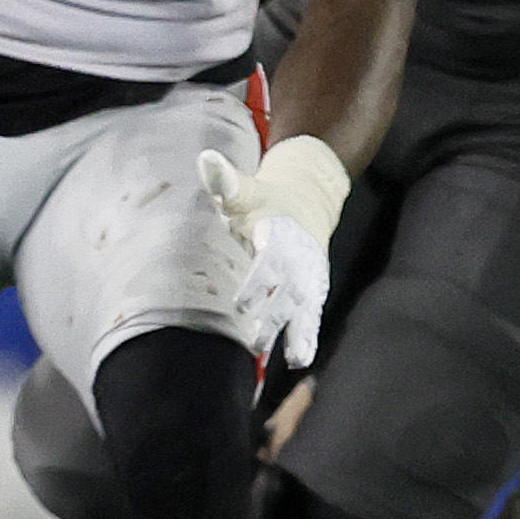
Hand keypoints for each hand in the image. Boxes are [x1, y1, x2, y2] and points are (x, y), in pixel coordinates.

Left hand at [201, 142, 341, 375]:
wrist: (309, 198)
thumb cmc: (265, 200)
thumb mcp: (244, 189)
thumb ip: (224, 180)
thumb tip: (205, 158)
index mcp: (281, 232)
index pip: (271, 259)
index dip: (259, 282)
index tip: (241, 304)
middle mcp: (301, 256)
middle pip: (289, 289)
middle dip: (275, 315)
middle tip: (255, 340)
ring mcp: (310, 274)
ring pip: (305, 306)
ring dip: (296, 331)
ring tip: (288, 357)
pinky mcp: (314, 288)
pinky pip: (312, 314)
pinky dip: (307, 335)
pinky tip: (299, 359)